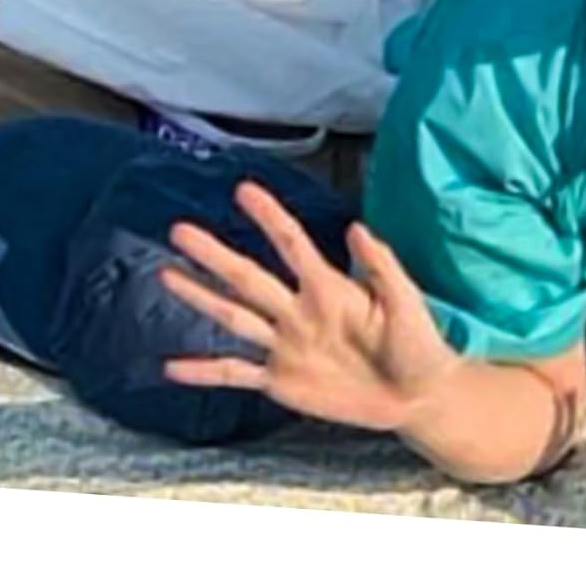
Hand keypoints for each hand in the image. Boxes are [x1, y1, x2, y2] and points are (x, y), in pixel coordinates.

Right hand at [159, 180, 458, 431]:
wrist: (416, 395)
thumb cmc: (418, 341)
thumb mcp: (405, 300)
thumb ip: (382, 266)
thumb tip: (358, 227)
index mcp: (330, 288)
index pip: (292, 244)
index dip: (268, 216)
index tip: (244, 190)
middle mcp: (299, 311)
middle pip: (249, 277)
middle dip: (214, 254)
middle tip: (180, 230)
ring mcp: (287, 345)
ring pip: (234, 317)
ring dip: (201, 297)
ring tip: (167, 274)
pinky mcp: (282, 382)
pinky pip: (237, 374)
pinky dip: (205, 371)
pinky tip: (173, 367)